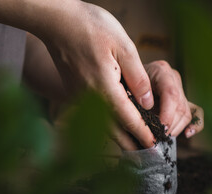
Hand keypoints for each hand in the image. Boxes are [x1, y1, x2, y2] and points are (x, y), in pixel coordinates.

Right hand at [33, 1, 156, 147]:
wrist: (56, 20)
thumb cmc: (91, 27)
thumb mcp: (123, 46)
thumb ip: (138, 77)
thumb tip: (148, 102)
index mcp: (105, 88)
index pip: (128, 119)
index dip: (143, 133)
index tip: (154, 145)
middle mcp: (90, 98)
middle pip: (113, 129)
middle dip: (130, 143)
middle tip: (146, 154)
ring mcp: (80, 96)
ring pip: (102, 125)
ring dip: (118, 137)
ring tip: (134, 145)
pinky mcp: (75, 92)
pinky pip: (93, 116)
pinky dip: (107, 125)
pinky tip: (117, 125)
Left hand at [112, 61, 203, 149]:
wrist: (125, 79)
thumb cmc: (123, 85)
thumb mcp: (125, 89)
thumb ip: (134, 101)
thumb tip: (141, 123)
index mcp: (160, 70)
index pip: (171, 93)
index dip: (167, 114)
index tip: (159, 129)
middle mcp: (173, 77)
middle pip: (180, 106)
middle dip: (169, 125)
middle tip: (157, 137)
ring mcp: (180, 88)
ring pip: (186, 112)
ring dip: (175, 129)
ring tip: (162, 137)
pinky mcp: (184, 99)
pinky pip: (196, 113)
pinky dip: (195, 125)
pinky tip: (187, 134)